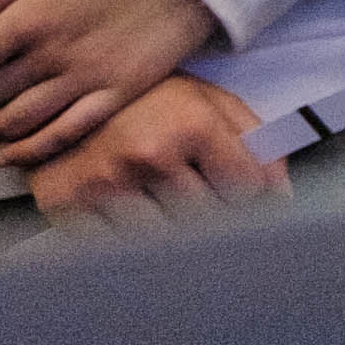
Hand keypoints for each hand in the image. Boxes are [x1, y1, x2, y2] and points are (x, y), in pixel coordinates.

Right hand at [28, 71, 282, 223]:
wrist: (63, 96)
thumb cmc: (150, 101)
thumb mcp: (211, 103)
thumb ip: (257, 143)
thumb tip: (282, 195)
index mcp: (193, 124)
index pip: (244, 191)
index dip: (249, 198)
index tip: (239, 196)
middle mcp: (149, 155)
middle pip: (207, 220)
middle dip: (211, 216)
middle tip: (198, 202)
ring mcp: (106, 184)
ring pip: (164, 240)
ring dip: (169, 231)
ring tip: (160, 203)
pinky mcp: (68, 208)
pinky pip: (116, 248)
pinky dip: (126, 241)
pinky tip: (126, 214)